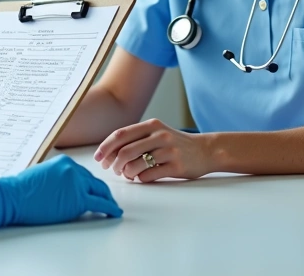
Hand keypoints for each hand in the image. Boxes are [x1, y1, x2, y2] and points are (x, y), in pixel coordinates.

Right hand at [0, 156, 122, 229]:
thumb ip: (57, 178)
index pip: (83, 174)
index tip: (94, 190)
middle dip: (103, 191)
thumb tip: (64, 189)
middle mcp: (73, 170)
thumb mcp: (41, 174)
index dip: (90, 184)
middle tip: (108, 198)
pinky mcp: (78, 200)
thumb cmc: (20, 189)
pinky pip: (100, 204)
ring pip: (100, 192)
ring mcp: (77, 184)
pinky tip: (115, 212)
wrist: (13, 196)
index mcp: (64, 162)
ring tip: (113, 206)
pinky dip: (110, 208)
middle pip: (94, 182)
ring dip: (108, 200)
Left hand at [94, 118, 212, 182]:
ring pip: (136, 164)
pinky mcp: (176, 167)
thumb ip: (136, 138)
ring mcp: (169, 151)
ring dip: (126, 172)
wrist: (205, 150)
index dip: (105, 147)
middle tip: (112, 169)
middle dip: (114, 163)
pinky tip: (141, 177)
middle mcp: (160, 136)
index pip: (120, 135)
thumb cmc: (175, 143)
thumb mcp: (157, 133)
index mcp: (152, 125)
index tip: (98, 158)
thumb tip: (109, 152)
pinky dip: (140, 179)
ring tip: (127, 174)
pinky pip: (149, 176)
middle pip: (125, 151)